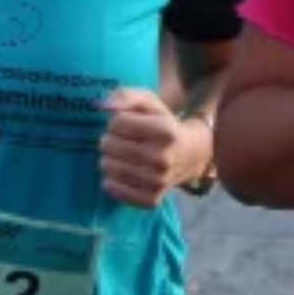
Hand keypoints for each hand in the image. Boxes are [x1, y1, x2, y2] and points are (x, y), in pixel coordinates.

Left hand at [99, 89, 209, 207]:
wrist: (191, 154)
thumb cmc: (163, 123)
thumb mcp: (148, 102)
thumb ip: (125, 95)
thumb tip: (102, 105)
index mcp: (165, 131)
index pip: (116, 123)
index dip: (117, 121)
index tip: (128, 124)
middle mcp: (163, 158)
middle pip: (108, 145)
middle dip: (111, 139)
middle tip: (125, 141)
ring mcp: (158, 182)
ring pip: (107, 166)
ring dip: (109, 159)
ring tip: (123, 155)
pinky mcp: (151, 199)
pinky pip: (114, 190)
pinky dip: (111, 181)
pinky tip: (121, 173)